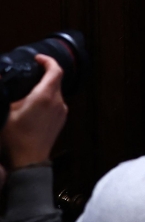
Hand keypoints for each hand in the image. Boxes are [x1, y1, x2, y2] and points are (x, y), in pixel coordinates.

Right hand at [1, 55, 67, 169]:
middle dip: (44, 74)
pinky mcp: (61, 120)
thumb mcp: (5, 114)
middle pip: (56, 80)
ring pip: (56, 92)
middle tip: (30, 74)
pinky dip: (47, 99)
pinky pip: (56, 103)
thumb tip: (2, 81)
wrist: (28, 162)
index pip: (55, 70)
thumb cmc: (16, 140)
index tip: (38, 59)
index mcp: (45, 96)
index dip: (47, 61)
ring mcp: (61, 111)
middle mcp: (57, 101)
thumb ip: (6, 96)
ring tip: (28, 92)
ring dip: (45, 88)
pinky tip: (33, 106)